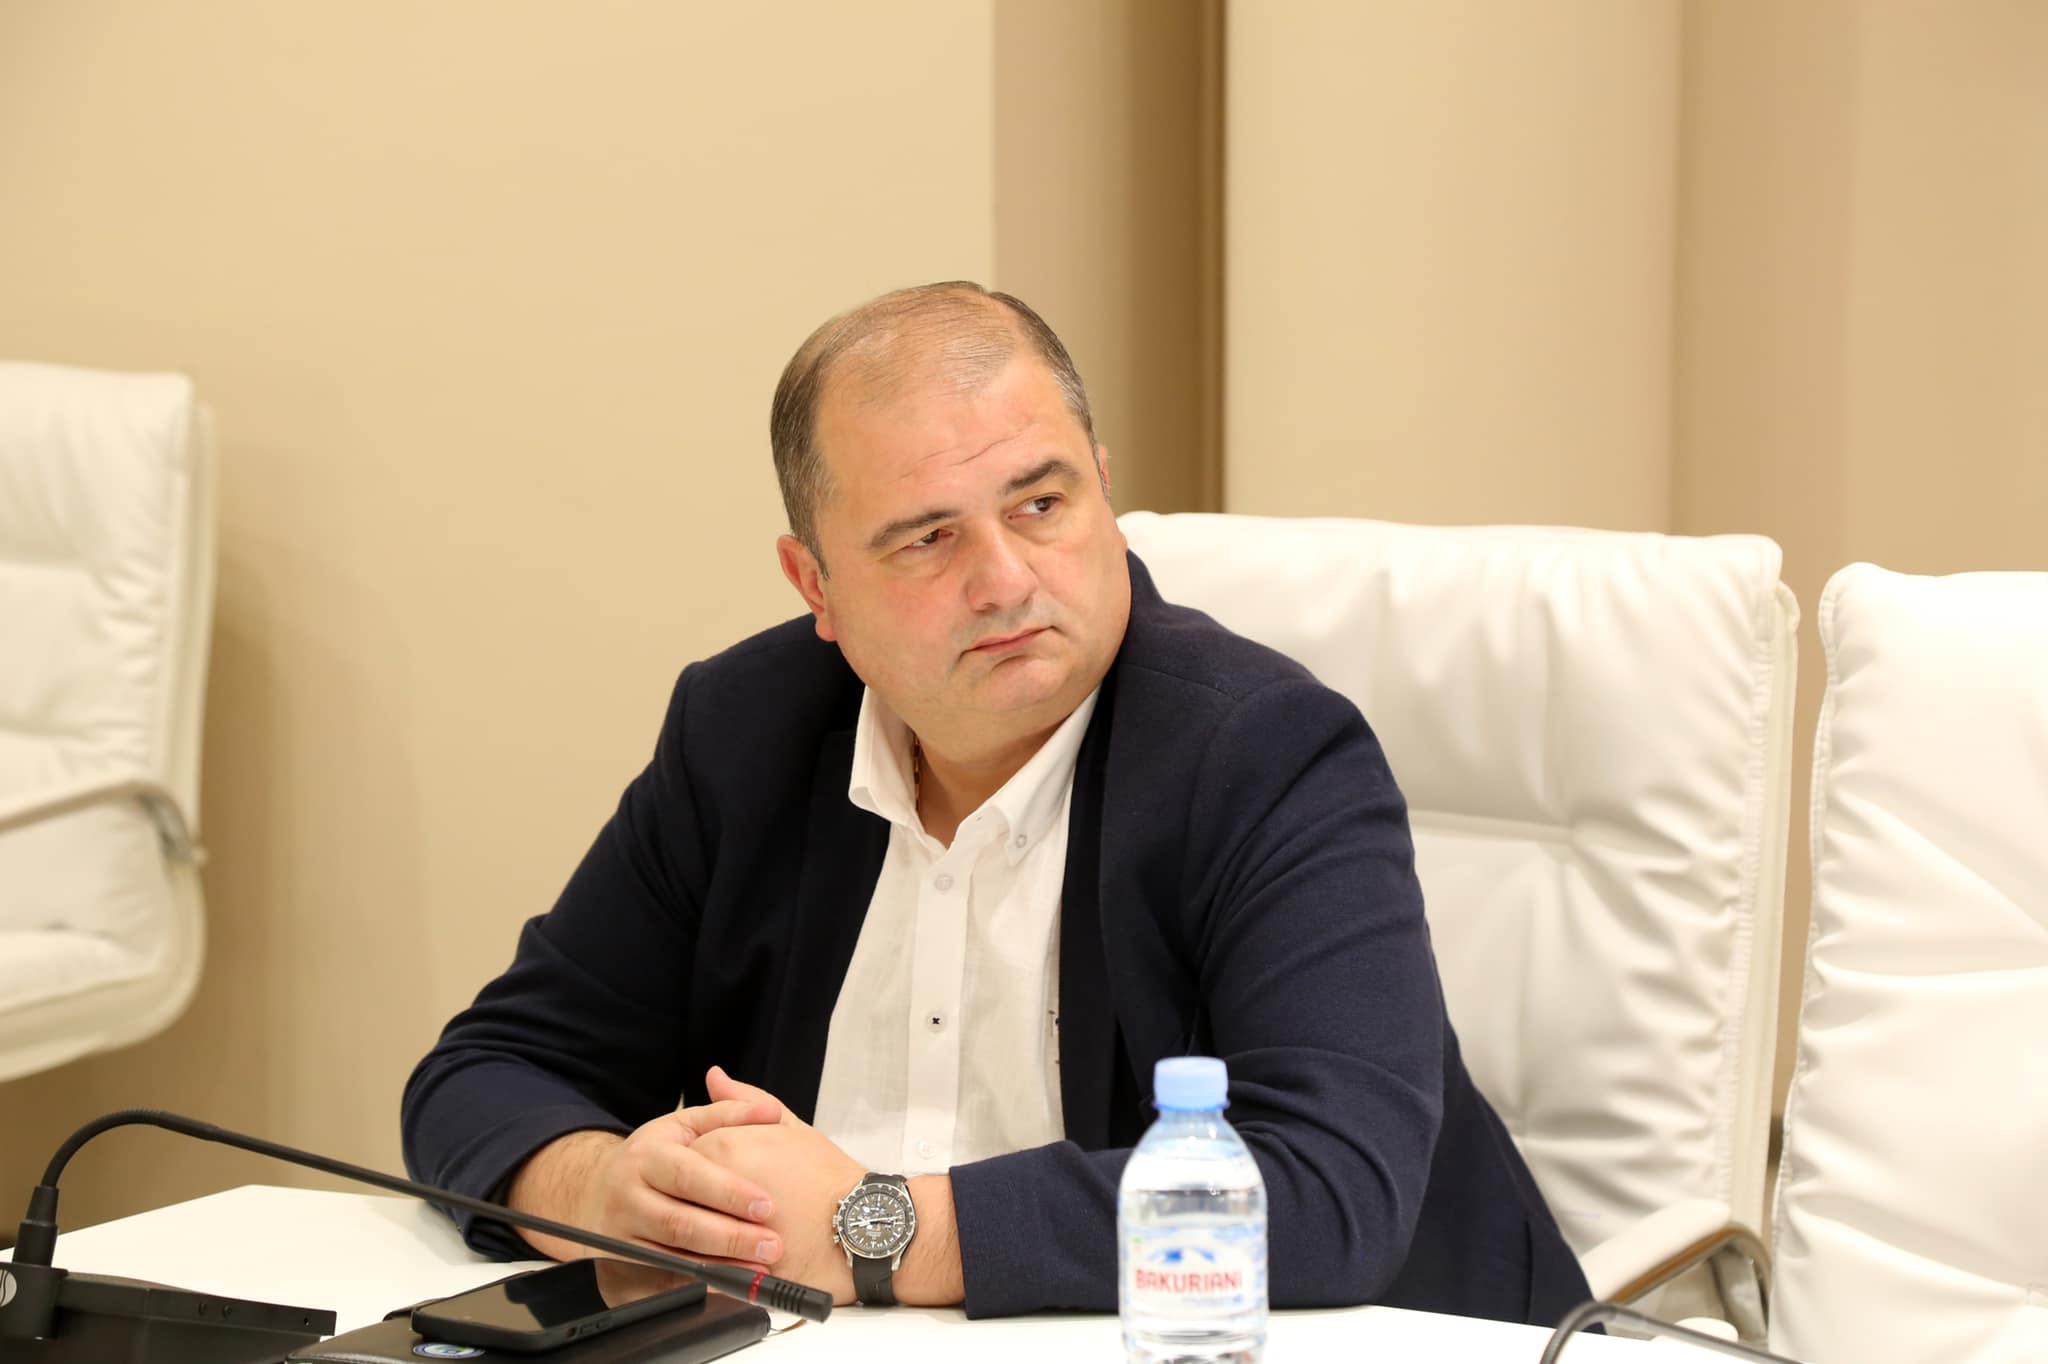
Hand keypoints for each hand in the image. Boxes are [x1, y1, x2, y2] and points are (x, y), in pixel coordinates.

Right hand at [505, 1079, 784, 1267]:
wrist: (594, 1190)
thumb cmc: (652, 1157)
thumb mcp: (683, 1126)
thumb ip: (728, 1115)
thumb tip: (771, 1111)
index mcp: (645, 1157)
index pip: (687, 1175)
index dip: (728, 1192)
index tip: (767, 1205)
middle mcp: (627, 1197)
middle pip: (680, 1223)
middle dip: (730, 1237)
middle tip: (772, 1244)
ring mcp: (620, 1235)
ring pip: (672, 1256)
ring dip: (719, 1266)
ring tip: (759, 1267)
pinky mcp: (621, 1265)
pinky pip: (662, 1279)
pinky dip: (697, 1284)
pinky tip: (728, 1283)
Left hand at [688, 1069, 963, 1306]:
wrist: (861, 1223)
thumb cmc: (829, 1176)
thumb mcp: (789, 1127)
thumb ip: (743, 1101)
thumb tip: (715, 1076)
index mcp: (724, 1146)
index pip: (683, 1155)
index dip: (697, 1168)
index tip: (713, 1178)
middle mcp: (716, 1184)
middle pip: (679, 1194)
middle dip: (691, 1202)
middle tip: (711, 1208)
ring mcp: (722, 1226)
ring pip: (687, 1233)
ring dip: (694, 1235)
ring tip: (718, 1236)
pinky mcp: (733, 1263)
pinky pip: (704, 1266)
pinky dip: (707, 1264)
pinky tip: (725, 1260)